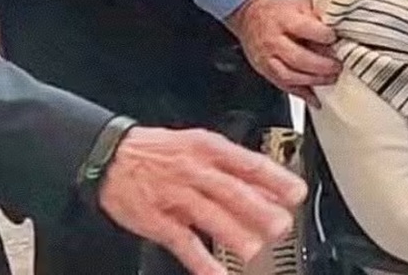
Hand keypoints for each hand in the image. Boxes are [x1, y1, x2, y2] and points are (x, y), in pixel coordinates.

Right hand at [99, 127, 306, 274]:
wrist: (111, 155)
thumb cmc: (161, 151)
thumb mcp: (199, 145)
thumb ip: (233, 166)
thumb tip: (267, 186)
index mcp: (209, 149)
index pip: (249, 164)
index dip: (275, 179)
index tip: (296, 192)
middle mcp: (195, 172)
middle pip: (232, 192)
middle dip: (260, 210)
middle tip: (282, 225)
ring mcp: (175, 197)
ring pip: (209, 216)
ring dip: (234, 234)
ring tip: (254, 249)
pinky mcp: (156, 220)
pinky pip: (182, 242)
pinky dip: (200, 260)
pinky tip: (217, 273)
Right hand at [226, 0, 340, 105]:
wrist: (249, 16)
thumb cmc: (278, 12)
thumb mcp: (299, 6)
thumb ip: (317, 19)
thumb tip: (340, 33)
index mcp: (283, 19)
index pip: (305, 29)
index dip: (324, 36)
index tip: (337, 39)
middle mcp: (273, 40)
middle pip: (298, 57)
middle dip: (322, 65)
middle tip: (338, 66)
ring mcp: (268, 58)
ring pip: (290, 76)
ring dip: (314, 80)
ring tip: (331, 78)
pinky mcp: (266, 71)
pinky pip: (284, 86)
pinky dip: (302, 94)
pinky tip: (316, 98)